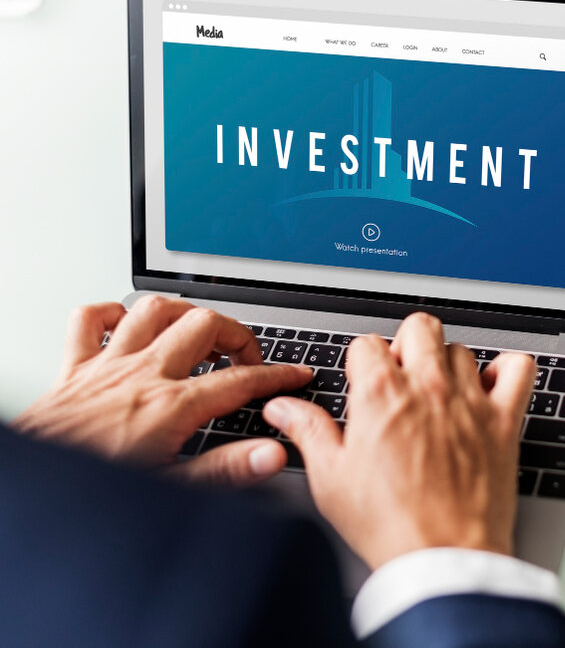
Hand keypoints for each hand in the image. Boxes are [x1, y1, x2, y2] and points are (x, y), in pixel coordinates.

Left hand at [11, 296, 312, 485]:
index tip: (295, 374)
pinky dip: (110, 314)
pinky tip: (128, 326)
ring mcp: (107, 366)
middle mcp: (142, 375)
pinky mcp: (74, 368)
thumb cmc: (94, 488)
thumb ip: (227, 470)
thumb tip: (270, 455)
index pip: (240, 381)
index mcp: (171, 407)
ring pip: (153, 310)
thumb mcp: (172, 489)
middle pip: (203, 326)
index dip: (277, 375)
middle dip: (235, 334)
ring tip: (199, 332)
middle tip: (246, 357)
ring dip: (182, 314)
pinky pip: (89, 319)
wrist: (34, 483)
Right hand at [262, 312, 535, 569]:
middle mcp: (427, 388)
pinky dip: (508, 369)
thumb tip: (284, 409)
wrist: (442, 559)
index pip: (367, 344)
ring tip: (440, 393)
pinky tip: (492, 386)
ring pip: (462, 348)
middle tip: (402, 378)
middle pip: (419, 327)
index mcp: (380, 395)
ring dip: (449, 363)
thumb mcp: (331, 479)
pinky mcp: (503, 421)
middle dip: (407, 345)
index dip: (362, 362)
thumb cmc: (388, 525)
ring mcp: (469, 401)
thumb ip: (309, 432)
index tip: (365, 383)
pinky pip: (518, 369)